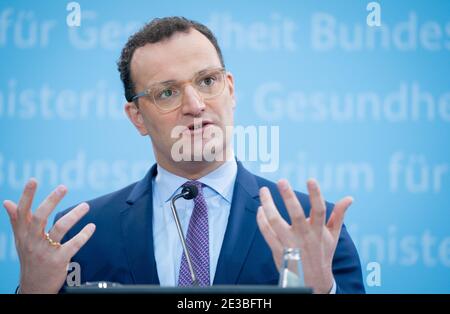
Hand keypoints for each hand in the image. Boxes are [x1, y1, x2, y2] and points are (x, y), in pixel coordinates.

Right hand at [3, 178, 95, 293]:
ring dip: (74, 215)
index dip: (27, 196)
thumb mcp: (20, 240)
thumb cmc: (29, 258)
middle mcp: (32, 241)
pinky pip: (73, 245)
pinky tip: (91, 227)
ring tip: (86, 205)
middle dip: (51, 200)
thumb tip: (7, 202)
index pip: (23, 212)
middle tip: (63, 187)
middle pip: (40, 217)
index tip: (33, 180)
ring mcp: (45, 251)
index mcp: (23, 234)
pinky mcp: (59, 260)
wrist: (34, 287)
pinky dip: (84, 235)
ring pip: (59, 228)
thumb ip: (16, 220)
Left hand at [256, 178, 352, 293]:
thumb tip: (349, 198)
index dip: (316, 194)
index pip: (319, 210)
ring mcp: (290, 244)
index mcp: (319, 231)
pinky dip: (261, 220)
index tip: (310, 180)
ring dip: (268, 205)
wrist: (313, 281)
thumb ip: (339, 215)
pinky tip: (260, 209)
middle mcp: (304, 236)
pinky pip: (267, 233)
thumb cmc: (322, 253)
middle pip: (296, 214)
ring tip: (263, 191)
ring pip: (276, 222)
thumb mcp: (333, 236)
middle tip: (281, 181)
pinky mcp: (278, 251)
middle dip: (288, 196)